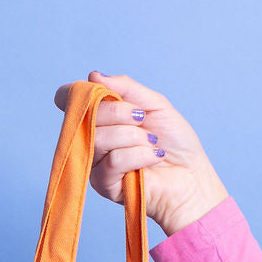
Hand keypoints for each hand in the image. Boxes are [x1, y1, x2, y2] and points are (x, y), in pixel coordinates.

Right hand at [53, 72, 228, 235]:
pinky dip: (139, 155)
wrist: (191, 177)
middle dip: (119, 112)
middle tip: (142, 118)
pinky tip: (153, 158)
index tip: (97, 89)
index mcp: (101, 119)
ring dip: (133, 136)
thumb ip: (126, 88)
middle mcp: (92, 140)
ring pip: (100, 138)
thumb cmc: (174, 143)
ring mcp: (95, 163)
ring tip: (152, 143)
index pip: (70, 101)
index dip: (75, 94)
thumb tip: (93, 76)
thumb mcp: (154, 105)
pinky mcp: (104, 185)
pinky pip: (113, 160)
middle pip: (87, 116)